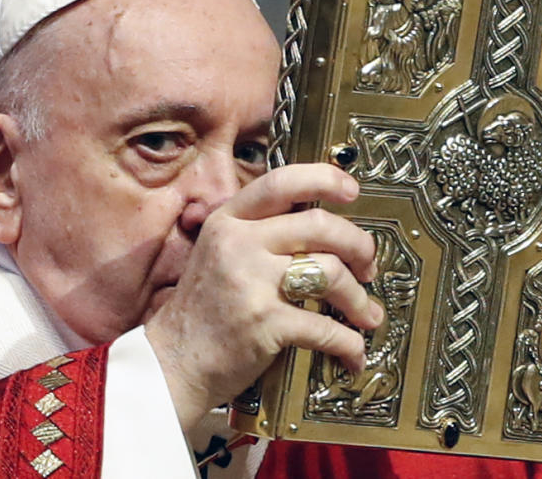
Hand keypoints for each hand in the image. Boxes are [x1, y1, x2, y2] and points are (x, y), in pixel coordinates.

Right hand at [144, 164, 381, 429]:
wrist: (173, 362)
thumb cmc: (202, 309)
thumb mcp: (218, 252)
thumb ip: (259, 231)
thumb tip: (319, 222)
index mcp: (228, 220)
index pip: (282, 183)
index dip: (325, 180)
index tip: (352, 190)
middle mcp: (239, 243)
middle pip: (320, 225)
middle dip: (359, 246)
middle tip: (368, 265)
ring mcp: (252, 282)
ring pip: (330, 272)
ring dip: (359, 297)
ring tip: (367, 314)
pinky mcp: (265, 323)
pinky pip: (325, 327)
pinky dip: (348, 342)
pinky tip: (354, 350)